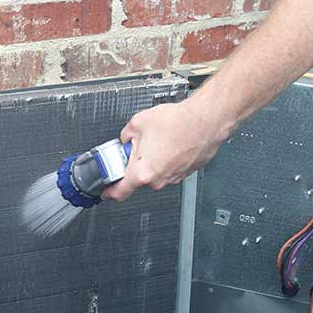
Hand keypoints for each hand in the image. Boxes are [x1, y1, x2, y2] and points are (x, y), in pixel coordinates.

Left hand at [101, 100, 227, 200]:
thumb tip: (126, 138)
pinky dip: (168, 158)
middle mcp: (158, 179)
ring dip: (154, 160)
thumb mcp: (138, 123)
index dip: (110, 192)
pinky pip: (171, 168)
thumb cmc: (177, 123)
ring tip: (160, 140)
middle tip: (139, 146)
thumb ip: (125, 135)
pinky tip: (172, 142)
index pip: (120, 191)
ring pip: (157, 172)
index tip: (107, 191)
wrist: (205, 121)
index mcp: (142, 172)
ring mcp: (174, 177)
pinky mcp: (186, 172)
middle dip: (137, 164)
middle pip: (140, 178)